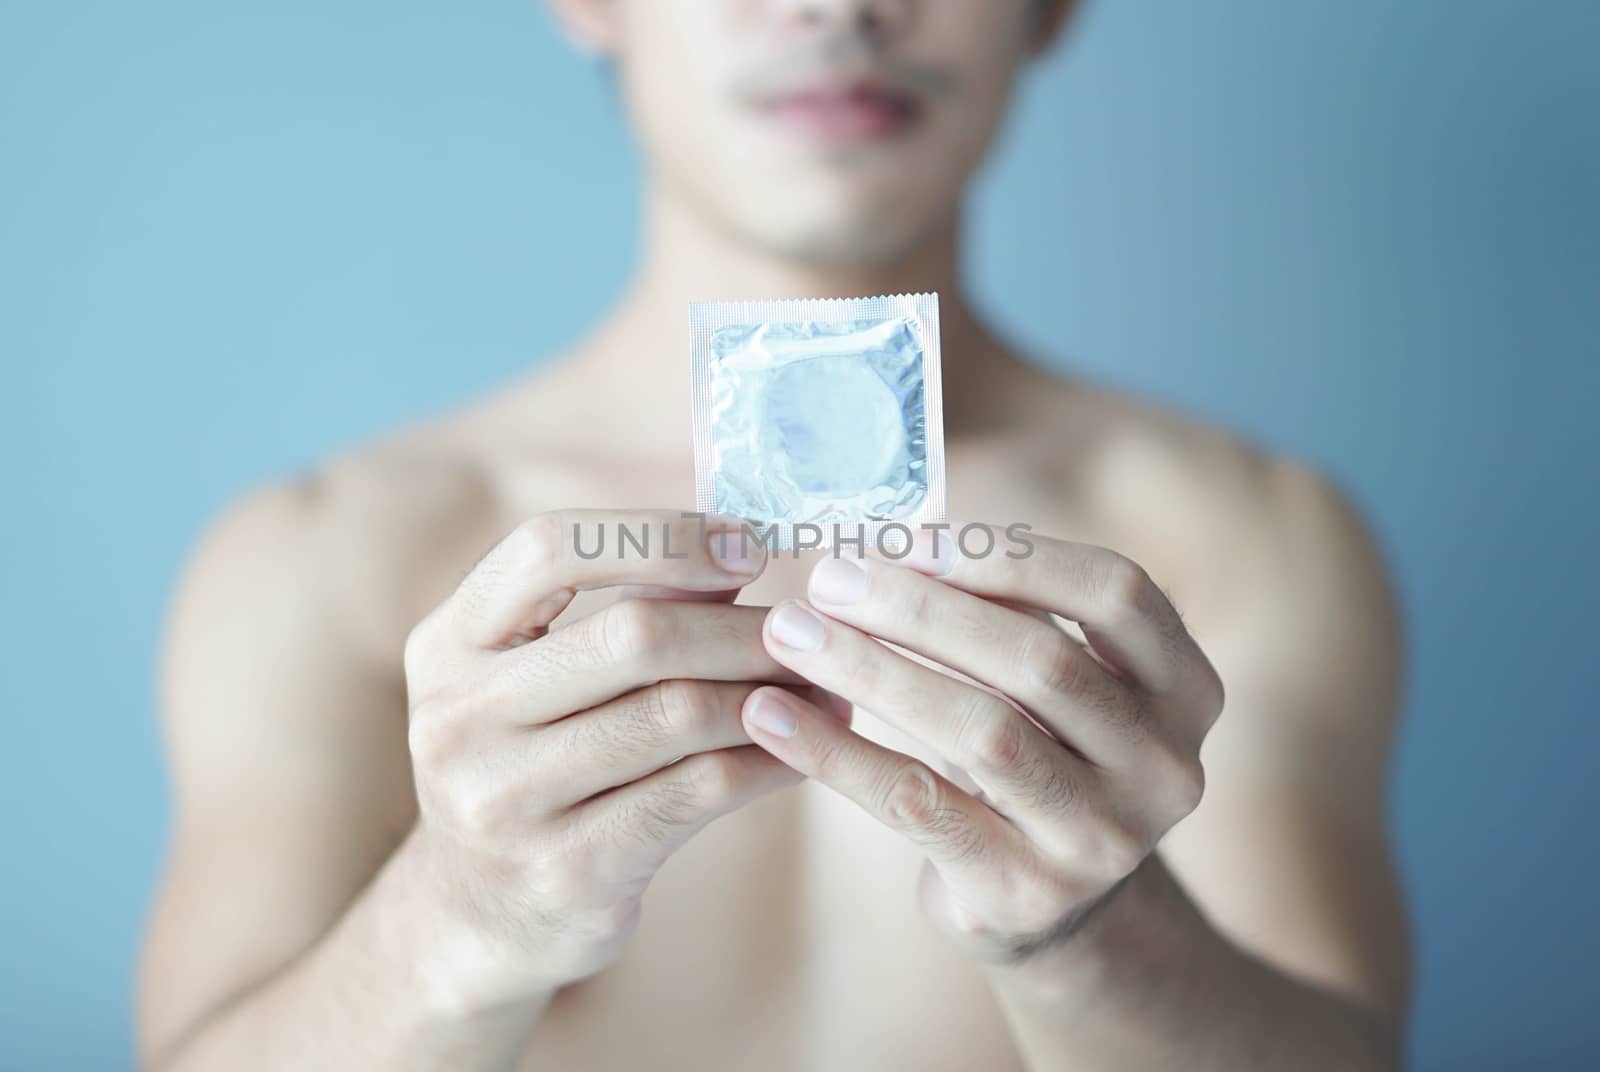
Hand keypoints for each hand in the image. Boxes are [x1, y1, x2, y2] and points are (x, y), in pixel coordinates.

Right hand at [400, 510, 830, 1002]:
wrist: (480, 916)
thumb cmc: (535, 766)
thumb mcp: (546, 679)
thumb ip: (631, 608)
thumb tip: (739, 538)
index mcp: (448, 643)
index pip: (548, 548)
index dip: (659, 535)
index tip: (747, 546)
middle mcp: (459, 717)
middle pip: (634, 636)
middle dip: (742, 627)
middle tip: (810, 631)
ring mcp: (505, 800)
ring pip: (678, 714)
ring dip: (771, 694)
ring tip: (827, 686)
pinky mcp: (568, 868)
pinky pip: (698, 790)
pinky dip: (766, 761)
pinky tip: (803, 751)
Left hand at [740, 525, 1223, 962]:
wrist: (1043, 902)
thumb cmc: (1032, 753)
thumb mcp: (1048, 682)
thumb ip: (1001, 610)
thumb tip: (886, 534)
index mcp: (1186, 688)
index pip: (1117, 593)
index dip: (1014, 557)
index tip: (912, 538)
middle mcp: (1165, 766)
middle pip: (1041, 661)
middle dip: (921, 609)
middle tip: (827, 578)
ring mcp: (1104, 838)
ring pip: (981, 731)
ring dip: (872, 670)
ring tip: (789, 632)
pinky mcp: (1028, 891)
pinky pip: (918, 804)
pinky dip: (837, 753)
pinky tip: (771, 716)